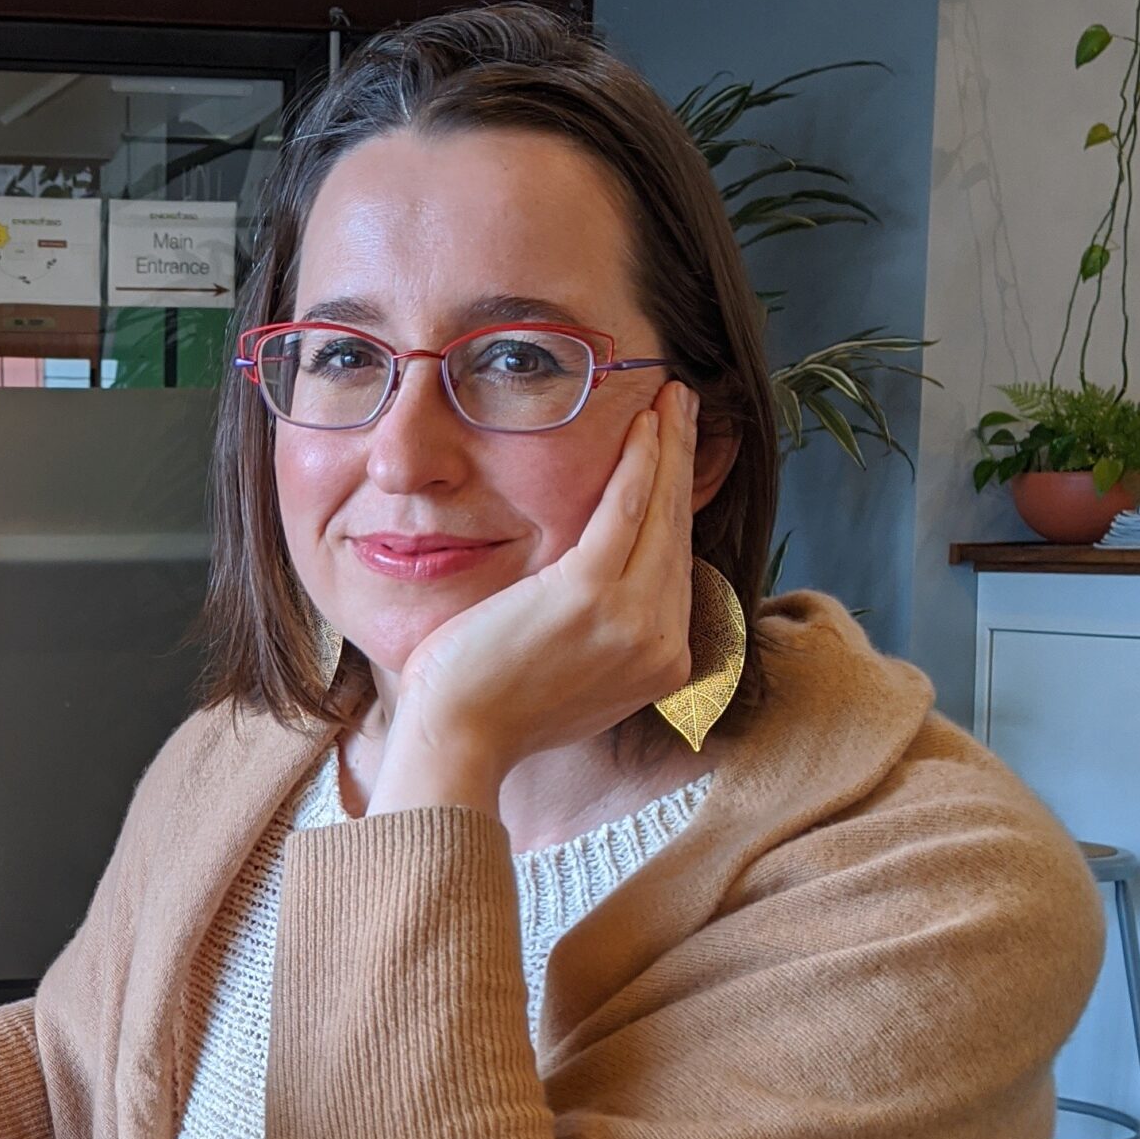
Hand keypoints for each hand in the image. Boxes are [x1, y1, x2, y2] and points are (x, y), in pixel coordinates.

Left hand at [368, 388, 698, 818]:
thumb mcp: (571, 677)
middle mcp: (662, 645)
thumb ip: (603, 637)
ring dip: (668, 446)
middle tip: (682, 406)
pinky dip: (640, 461)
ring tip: (671, 397)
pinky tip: (646, 423)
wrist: (455, 741)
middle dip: (683, 462)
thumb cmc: (491, 709)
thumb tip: (607, 599)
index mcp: (662, 665)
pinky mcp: (590, 594)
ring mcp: (633, 621)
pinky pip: (625, 510)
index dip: (676, 505)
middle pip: (677, 532)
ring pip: (660, 512)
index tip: (674, 459)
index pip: (675, 567)